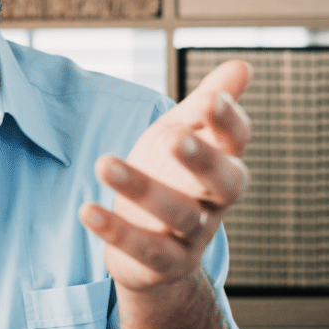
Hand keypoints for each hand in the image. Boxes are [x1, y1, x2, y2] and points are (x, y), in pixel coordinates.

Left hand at [80, 60, 252, 292]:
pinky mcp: (163, 263)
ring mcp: (192, 236)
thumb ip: (206, 105)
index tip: (209, 98)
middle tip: (173, 137)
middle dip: (201, 159)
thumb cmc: (172, 179)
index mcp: (223, 165)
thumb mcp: (183, 136)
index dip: (227, 121)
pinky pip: (144, 250)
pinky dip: (116, 230)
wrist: (157, 255)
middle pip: (224, 183)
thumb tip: (242, 65)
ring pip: (177, 213)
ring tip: (103, 162)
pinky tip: (86, 209)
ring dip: (140, 188)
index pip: (236, 142)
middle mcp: (215, 202)